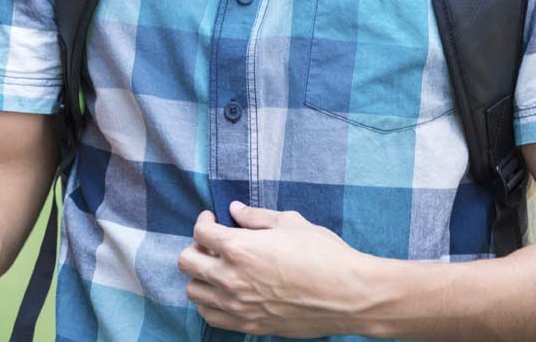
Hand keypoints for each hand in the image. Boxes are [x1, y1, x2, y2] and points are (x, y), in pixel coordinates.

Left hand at [177, 202, 380, 337]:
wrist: (349, 295)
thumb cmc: (324, 255)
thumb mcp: (290, 223)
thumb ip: (256, 216)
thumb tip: (235, 210)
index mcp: (239, 248)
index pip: (199, 232)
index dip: (203, 221)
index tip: (213, 219)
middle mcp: (231, 278)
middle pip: (187, 262)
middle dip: (196, 247)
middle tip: (213, 244)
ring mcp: (238, 306)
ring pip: (193, 292)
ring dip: (201, 276)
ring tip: (219, 269)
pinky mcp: (249, 325)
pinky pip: (210, 317)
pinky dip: (211, 303)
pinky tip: (225, 293)